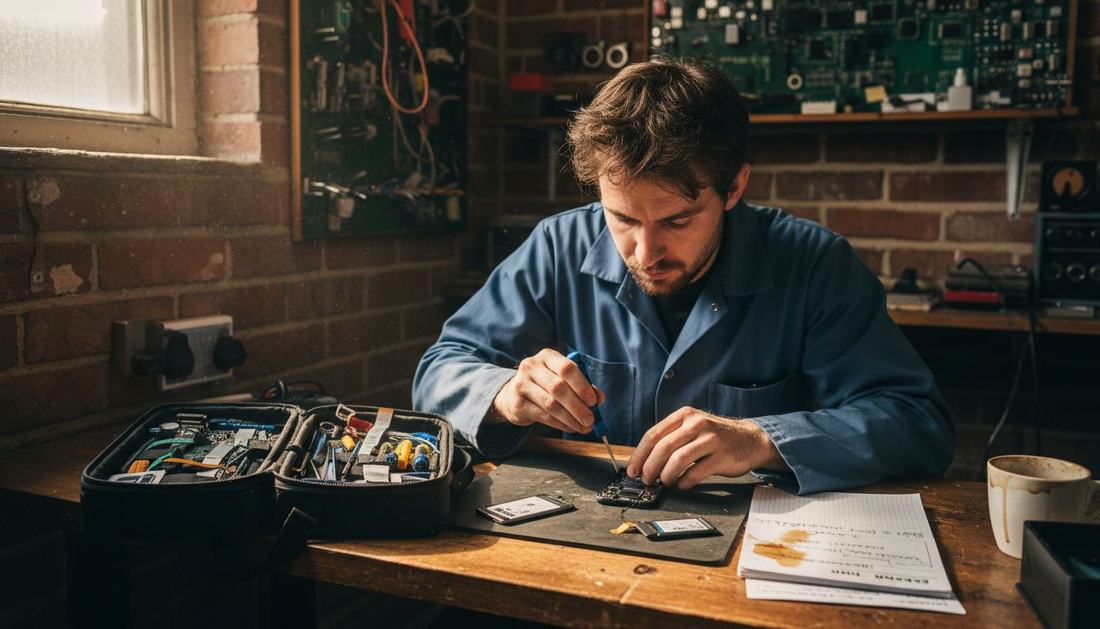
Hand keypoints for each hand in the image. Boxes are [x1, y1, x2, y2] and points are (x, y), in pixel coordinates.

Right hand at [492, 348, 605, 433]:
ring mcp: (521, 384)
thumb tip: (600, 398)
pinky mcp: (517, 404)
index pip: (567, 368)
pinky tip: (571, 428)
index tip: (594, 401)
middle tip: (590, 419)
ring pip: (551, 404)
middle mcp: (531, 367)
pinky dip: (561, 424)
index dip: (582, 385)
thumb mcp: (562, 379)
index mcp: (547, 356)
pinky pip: (543, 416)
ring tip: (584, 427)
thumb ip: (582, 386)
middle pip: (558, 387)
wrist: (513, 395)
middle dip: (577, 406)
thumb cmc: (545, 385)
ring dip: (571, 418)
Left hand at [626, 407, 784, 489]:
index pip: (653, 434)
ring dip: (665, 475)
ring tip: (664, 482)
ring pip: (677, 460)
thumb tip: (644, 460)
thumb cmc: (717, 437)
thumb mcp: (694, 427)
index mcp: (685, 415)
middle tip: (646, 480)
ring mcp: (710, 440)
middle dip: (649, 467)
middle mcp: (697, 424)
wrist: (751, 440)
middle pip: (663, 447)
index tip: (633, 469)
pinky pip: (695, 473)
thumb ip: (673, 437)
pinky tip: (682, 484)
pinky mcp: (721, 457)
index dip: (639, 455)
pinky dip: (684, 482)